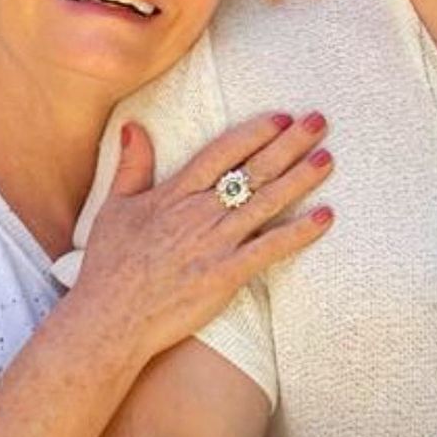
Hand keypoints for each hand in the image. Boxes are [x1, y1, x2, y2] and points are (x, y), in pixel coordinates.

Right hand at [74, 113, 333, 363]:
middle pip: (253, 170)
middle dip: (288, 144)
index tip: (282, 117)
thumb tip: (133, 125)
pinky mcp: (226, 274)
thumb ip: (131, 165)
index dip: (255, 132)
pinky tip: (325, 217)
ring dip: (300, 179)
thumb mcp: (114, 207)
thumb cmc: (109, 266)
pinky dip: (299, 232)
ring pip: (267, 202)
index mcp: (175, 194)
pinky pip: (270, 248)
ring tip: (327, 159)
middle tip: (318, 122)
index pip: (222, 152)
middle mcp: (200, 213)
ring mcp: (215, 243)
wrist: (109, 319)